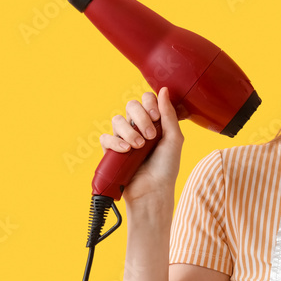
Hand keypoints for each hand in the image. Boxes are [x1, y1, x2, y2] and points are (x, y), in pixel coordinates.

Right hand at [100, 86, 184, 207]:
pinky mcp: (112, 150)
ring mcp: (124, 138)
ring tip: (138, 147)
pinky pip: (106, 137)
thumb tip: (164, 90)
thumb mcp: (174, 139)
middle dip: (141, 118)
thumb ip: (169, 114)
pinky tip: (126, 151)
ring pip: (117, 120)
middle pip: (131, 105)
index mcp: (154, 122)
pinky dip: (115, 142)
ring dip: (129, 132)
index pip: (146, 100)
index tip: (156, 117)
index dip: (149, 103)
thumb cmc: (167, 167)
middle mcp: (138, 127)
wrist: (154, 190)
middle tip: (150, 136)